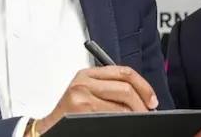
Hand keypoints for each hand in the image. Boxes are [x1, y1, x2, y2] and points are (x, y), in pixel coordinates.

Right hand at [32, 66, 158, 133]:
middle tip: (148, 113)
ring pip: (121, 105)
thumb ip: (109, 88)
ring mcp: (82, 96)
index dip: (144, 86)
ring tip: (137, 120)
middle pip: (126, 88)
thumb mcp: (86, 91)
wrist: (49, 127)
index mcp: (88, 74)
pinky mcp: (81, 110)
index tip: (152, 99)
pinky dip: (122, 121)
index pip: (124, 72)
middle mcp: (84, 82)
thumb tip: (142, 97)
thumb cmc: (70, 112)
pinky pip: (111, 116)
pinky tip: (124, 124)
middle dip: (142, 104)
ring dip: (134, 115)